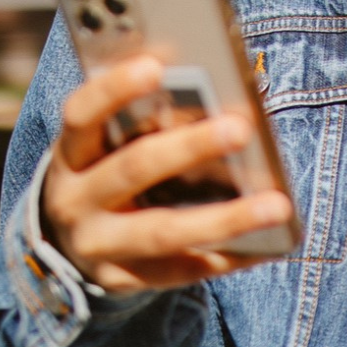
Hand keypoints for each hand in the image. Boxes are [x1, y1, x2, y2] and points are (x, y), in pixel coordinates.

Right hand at [41, 54, 292, 292]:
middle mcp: (74, 200)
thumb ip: (146, 111)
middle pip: (133, 168)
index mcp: (72, 151)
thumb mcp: (110, 137)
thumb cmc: (109, 164)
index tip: (157, 66)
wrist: (69, 239)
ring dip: (224, 217)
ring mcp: (96, 246)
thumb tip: (206, 74)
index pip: (82, 114)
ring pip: (163, 231)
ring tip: (277, 205)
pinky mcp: (122, 281)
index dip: (115, 89)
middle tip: (242, 127)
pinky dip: (228, 256)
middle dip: (190, 147)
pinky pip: (181, 271)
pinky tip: (270, 243)